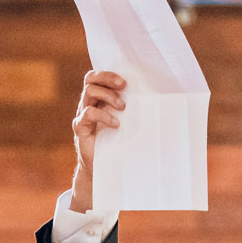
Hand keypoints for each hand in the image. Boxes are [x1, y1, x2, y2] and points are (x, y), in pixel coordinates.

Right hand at [68, 70, 126, 213]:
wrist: (103, 168)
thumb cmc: (117, 143)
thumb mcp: (127, 123)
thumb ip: (133, 110)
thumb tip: (161, 100)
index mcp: (97, 99)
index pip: (95, 77)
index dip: (107, 74)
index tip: (125, 81)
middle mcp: (87, 104)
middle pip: (90, 80)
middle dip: (107, 79)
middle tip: (123, 86)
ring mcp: (83, 115)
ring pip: (88, 93)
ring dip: (108, 96)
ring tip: (123, 107)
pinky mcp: (80, 129)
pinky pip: (88, 114)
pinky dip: (104, 116)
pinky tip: (116, 124)